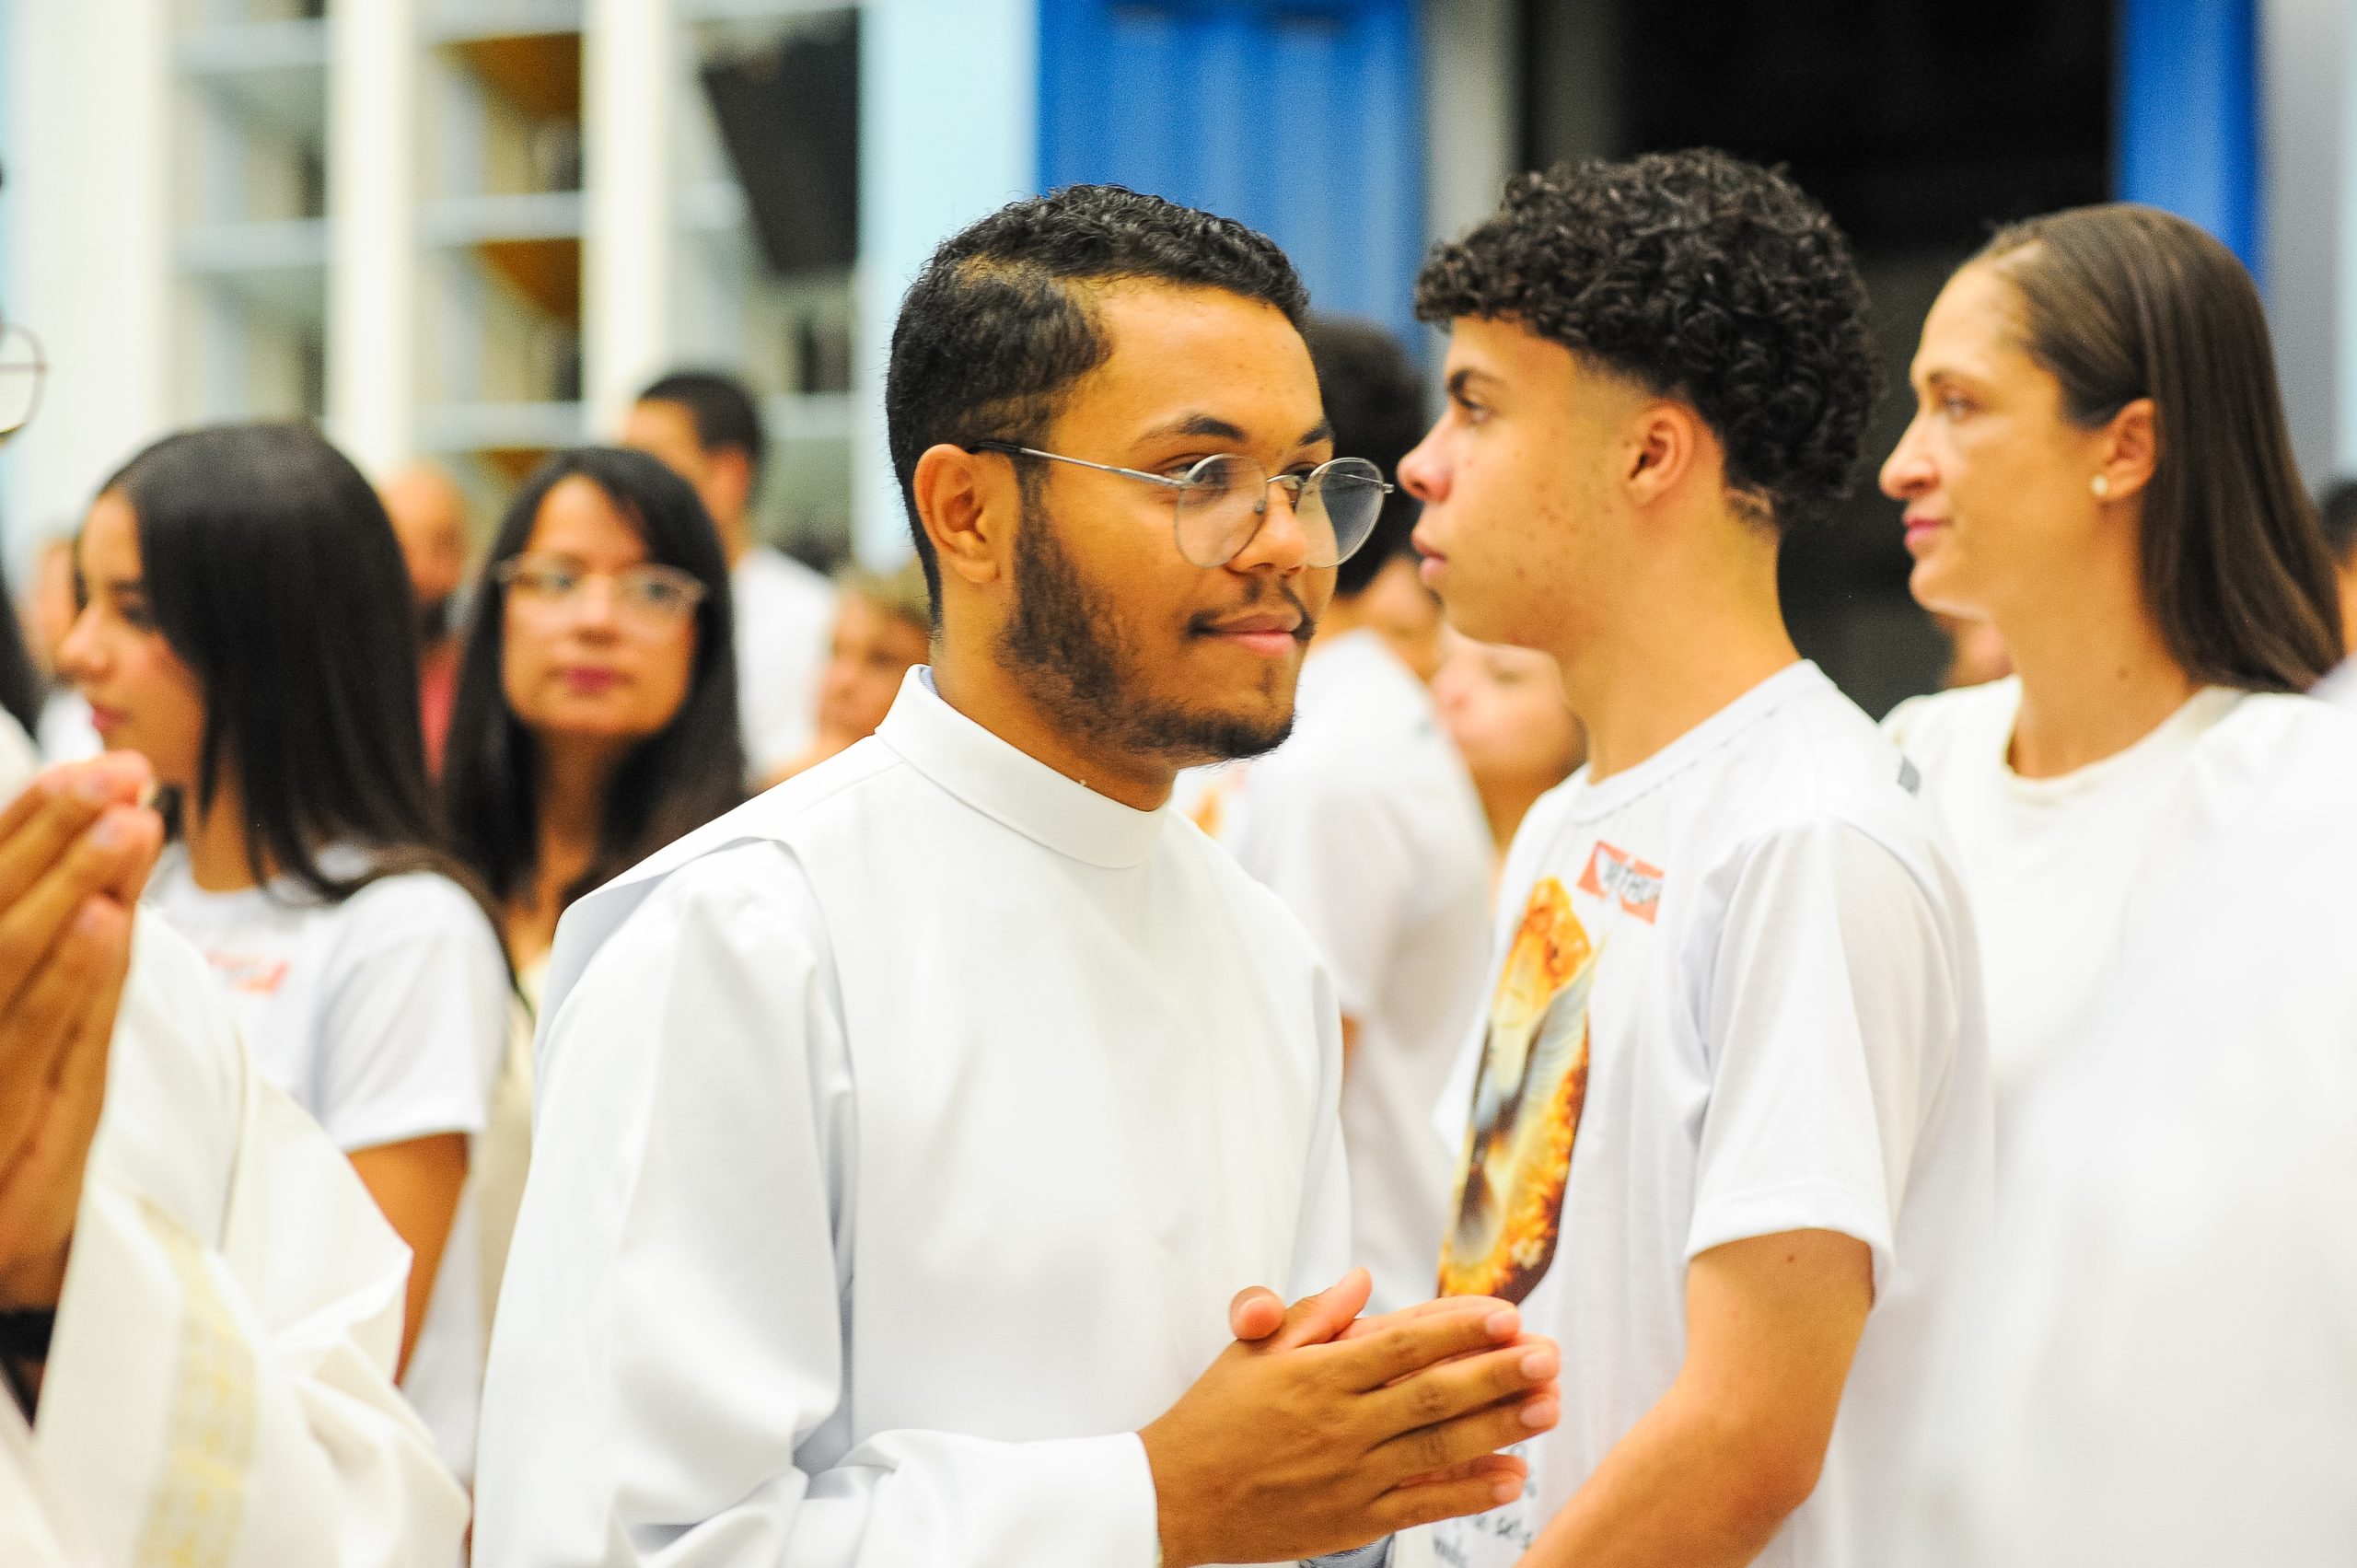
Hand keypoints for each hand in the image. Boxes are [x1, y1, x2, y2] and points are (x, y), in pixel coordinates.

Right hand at [0, 757, 163, 1309]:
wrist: (0, 1279)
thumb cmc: (6, 1151)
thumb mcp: (29, 1060)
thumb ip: (51, 989)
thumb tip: (96, 895)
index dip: (25, 826)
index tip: (93, 768)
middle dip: (52, 838)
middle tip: (118, 769)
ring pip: (9, 970)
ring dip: (72, 888)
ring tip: (129, 824)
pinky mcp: (10, 1151)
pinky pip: (44, 1051)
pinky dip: (73, 985)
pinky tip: (103, 926)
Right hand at [1230, 1279, 1556, 1495]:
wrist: (1175, 1497)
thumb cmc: (1214, 1416)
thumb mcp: (1252, 1352)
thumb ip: (1314, 1316)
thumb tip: (1362, 1280)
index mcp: (1316, 1375)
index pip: (1401, 1345)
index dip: (1458, 1329)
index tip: (1506, 1314)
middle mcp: (1339, 1424)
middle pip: (1432, 1395)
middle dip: (1496, 1374)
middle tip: (1548, 1355)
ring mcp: (1350, 1475)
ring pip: (1437, 1449)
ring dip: (1499, 1428)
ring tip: (1548, 1408)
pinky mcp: (1354, 1519)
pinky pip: (1422, 1505)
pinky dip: (1469, 1494)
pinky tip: (1511, 1477)